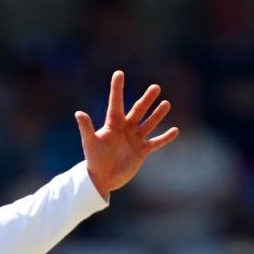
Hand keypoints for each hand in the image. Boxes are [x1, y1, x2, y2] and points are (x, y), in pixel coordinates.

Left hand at [75, 70, 178, 198]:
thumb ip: (86, 128)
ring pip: (149, 124)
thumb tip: (78, 113)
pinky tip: (175, 130)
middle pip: (138, 110)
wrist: (102, 180)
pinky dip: (165, 138)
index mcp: (113, 124)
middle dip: (147, 100)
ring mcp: (135, 139)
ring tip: (166, 103)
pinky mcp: (141, 152)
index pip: (116, 103)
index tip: (119, 73)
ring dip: (157, 114)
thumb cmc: (94, 160)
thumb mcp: (90, 143)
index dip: (117, 89)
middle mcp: (125, 129)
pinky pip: (156, 143)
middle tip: (155, 87)